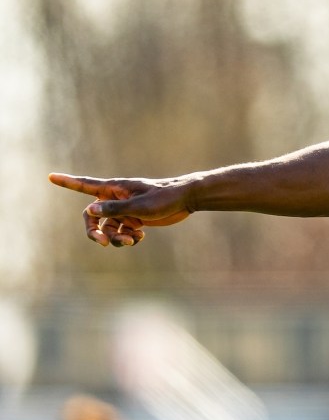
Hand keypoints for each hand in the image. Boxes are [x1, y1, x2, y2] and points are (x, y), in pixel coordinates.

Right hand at [48, 173, 192, 246]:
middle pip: (92, 216)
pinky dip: (128, 238)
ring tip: (132, 241)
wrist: (186, 200)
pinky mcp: (135, 219)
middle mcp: (116, 199)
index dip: (67, 182)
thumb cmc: (164, 198)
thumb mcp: (139, 206)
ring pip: (108, 228)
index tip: (50, 177)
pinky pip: (122, 232)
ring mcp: (125, 210)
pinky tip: (140, 237)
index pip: (86, 185)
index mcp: (114, 189)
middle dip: (94, 231)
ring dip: (115, 237)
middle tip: (101, 242)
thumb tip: (90, 210)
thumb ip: (114, 209)